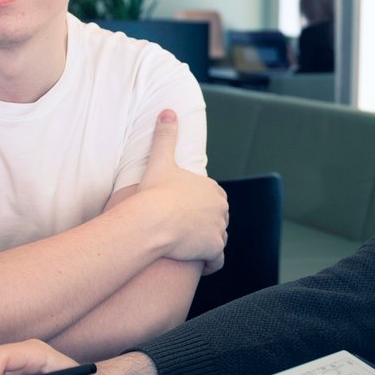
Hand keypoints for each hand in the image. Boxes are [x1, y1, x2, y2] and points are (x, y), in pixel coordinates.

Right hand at [135, 110, 226, 273]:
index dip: (197, 207)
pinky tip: (195, 264)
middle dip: (203, 226)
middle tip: (181, 232)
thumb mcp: (161, 160)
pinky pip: (215, 262)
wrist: (152, 221)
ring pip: (216, 240)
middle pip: (215, 221)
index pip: (212, 200)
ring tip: (185, 248)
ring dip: (204, 245)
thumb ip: (166, 135)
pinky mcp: (213, 250)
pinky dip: (209, 264)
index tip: (182, 213)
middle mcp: (221, 210)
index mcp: (213, 190)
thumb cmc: (154, 192)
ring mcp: (219, 231)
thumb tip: (168, 110)